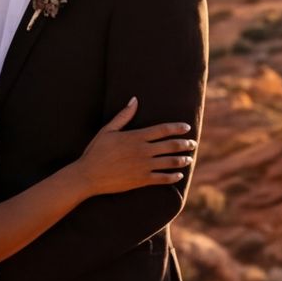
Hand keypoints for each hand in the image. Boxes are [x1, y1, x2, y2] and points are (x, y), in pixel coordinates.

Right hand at [75, 97, 195, 195]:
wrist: (88, 175)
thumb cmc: (96, 151)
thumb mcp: (107, 130)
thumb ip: (123, 116)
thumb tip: (134, 100)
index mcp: (136, 137)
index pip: (163, 130)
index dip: (177, 128)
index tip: (187, 127)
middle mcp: (143, 151)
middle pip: (171, 145)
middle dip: (185, 144)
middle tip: (193, 143)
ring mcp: (144, 166)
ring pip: (170, 162)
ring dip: (182, 160)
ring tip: (189, 158)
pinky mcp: (142, 180)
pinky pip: (163, 178)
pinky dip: (173, 176)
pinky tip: (179, 175)